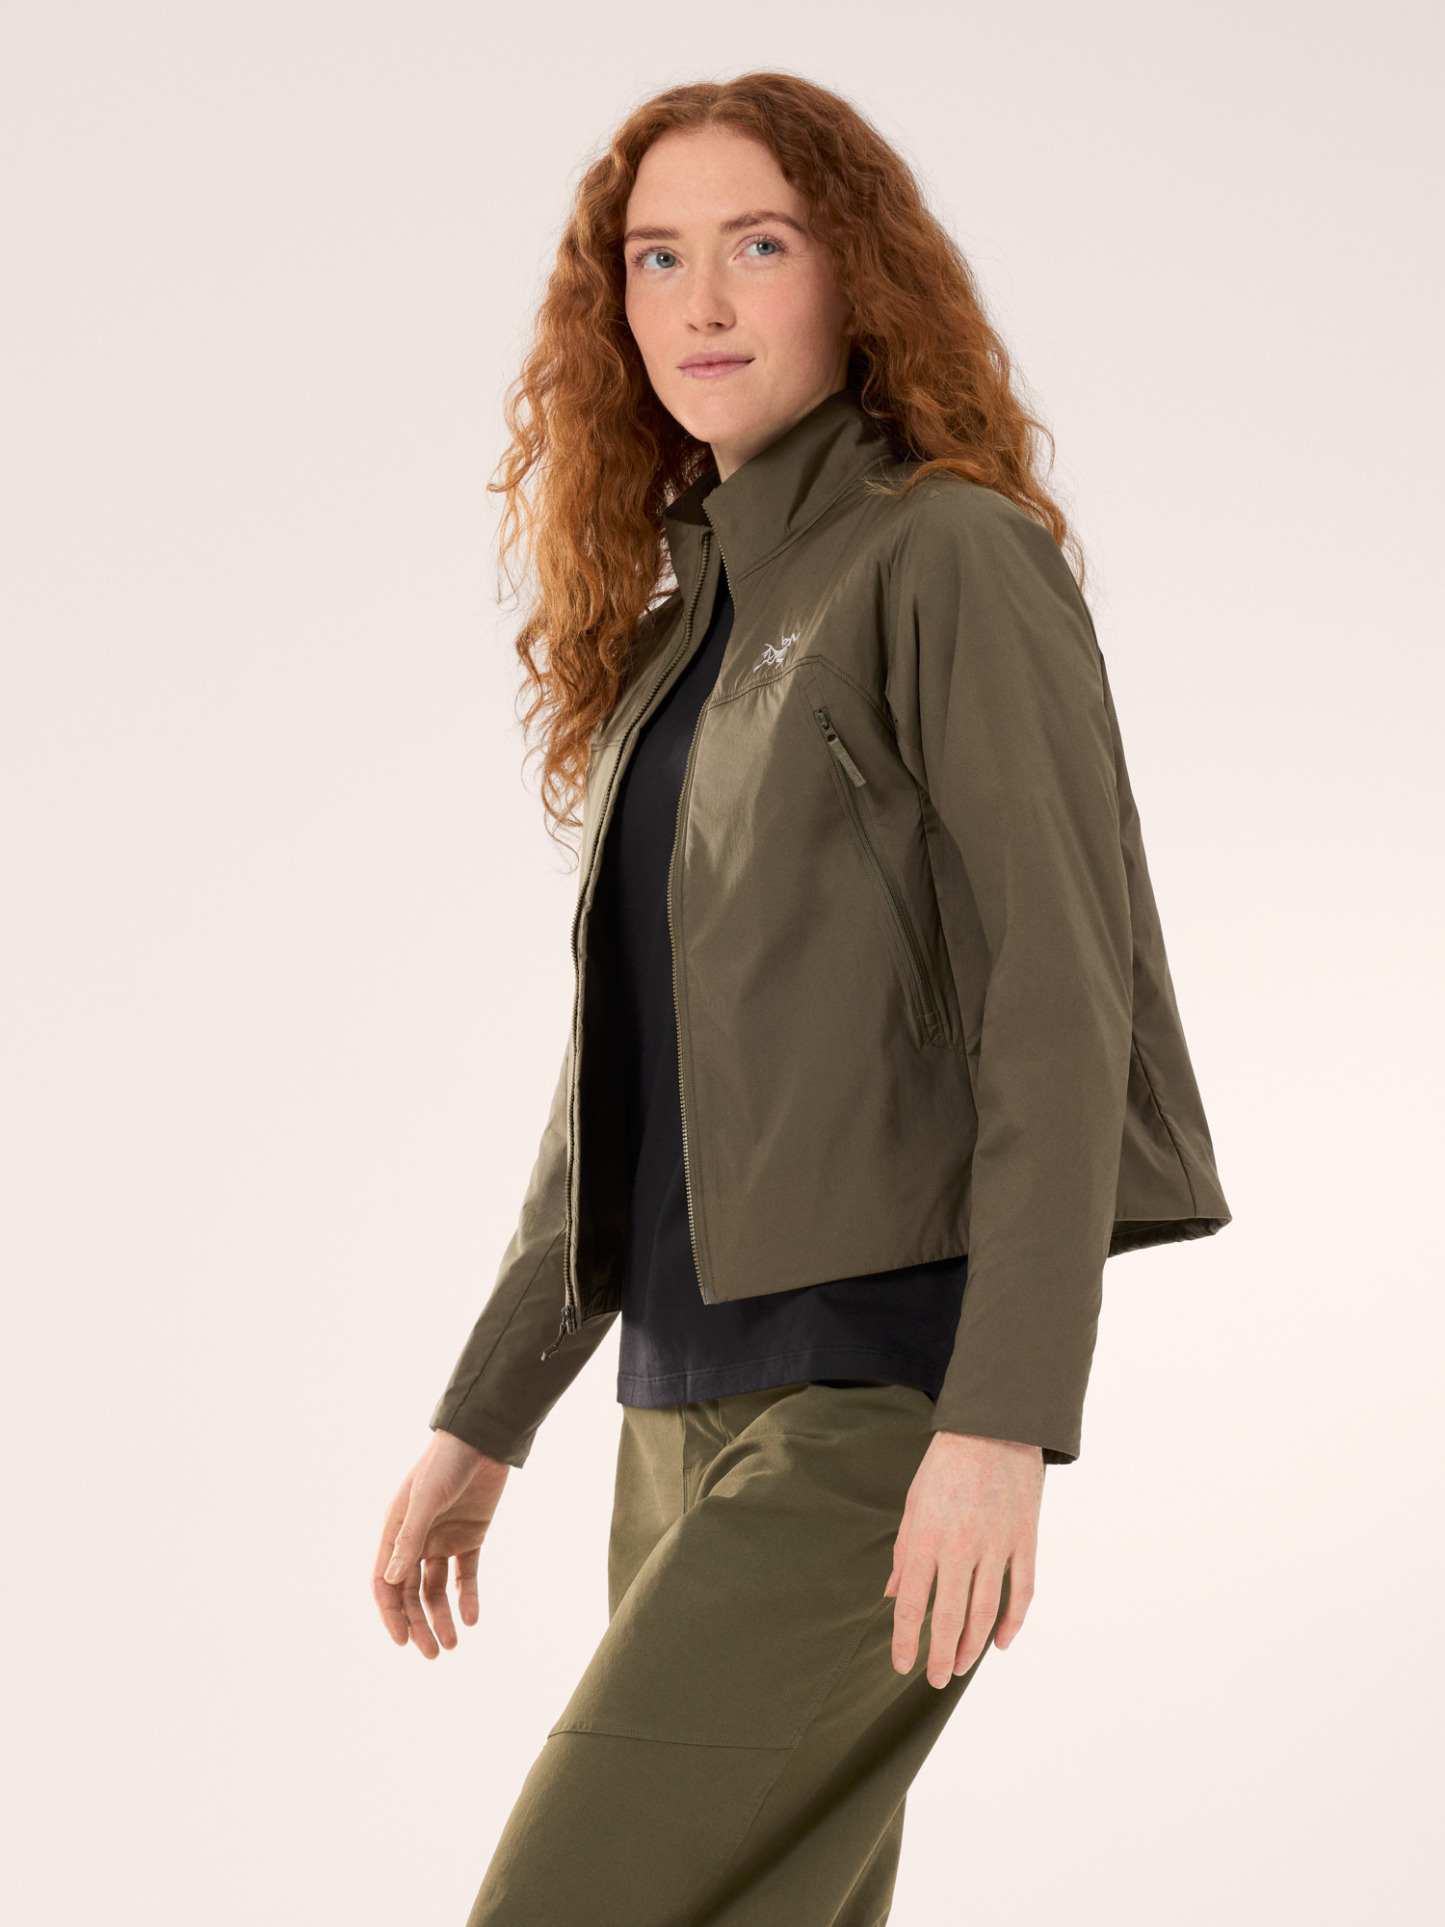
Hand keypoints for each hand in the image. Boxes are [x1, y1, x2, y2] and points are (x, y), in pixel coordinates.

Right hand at [372, 1429, 510, 1658]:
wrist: (483, 1441)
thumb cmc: (445, 1464)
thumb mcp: (424, 1499)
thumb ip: (409, 1539)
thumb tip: (392, 1579)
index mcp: (395, 1531)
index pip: (386, 1583)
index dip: (391, 1614)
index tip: (401, 1642)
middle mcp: (416, 1540)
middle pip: (411, 1593)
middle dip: (419, 1624)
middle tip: (433, 1654)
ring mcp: (443, 1540)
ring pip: (437, 1590)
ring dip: (442, 1617)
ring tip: (453, 1644)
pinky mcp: (470, 1537)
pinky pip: (466, 1575)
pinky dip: (468, 1597)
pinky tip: (472, 1617)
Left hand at [884, 1430, 1043, 1687]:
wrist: (993, 1426)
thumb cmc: (945, 1464)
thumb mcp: (914, 1502)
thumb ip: (905, 1552)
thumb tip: (895, 1595)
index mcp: (927, 1536)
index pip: (913, 1603)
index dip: (906, 1640)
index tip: (902, 1666)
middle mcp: (961, 1546)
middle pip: (949, 1617)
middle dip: (941, 1655)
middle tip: (936, 1680)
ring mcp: (997, 1545)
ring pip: (986, 1612)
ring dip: (973, 1646)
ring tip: (961, 1666)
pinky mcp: (1025, 1540)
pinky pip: (1022, 1592)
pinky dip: (1013, 1623)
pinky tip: (1001, 1642)